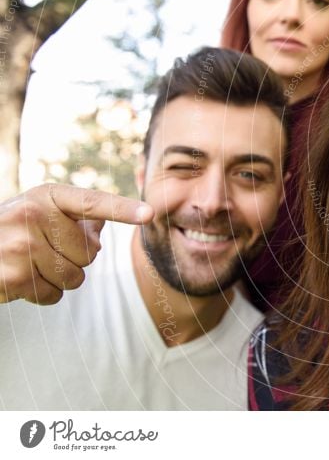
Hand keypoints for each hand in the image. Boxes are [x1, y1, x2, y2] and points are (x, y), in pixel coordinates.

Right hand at [0, 184, 153, 304]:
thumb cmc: (11, 233)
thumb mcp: (40, 213)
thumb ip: (78, 217)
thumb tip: (112, 219)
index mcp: (46, 196)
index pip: (92, 202)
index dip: (123, 209)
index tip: (151, 214)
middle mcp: (32, 215)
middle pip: (89, 254)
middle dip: (74, 260)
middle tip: (43, 252)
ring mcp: (19, 246)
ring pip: (75, 278)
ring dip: (59, 279)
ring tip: (31, 266)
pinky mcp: (12, 277)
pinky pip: (54, 296)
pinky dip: (44, 295)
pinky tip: (22, 281)